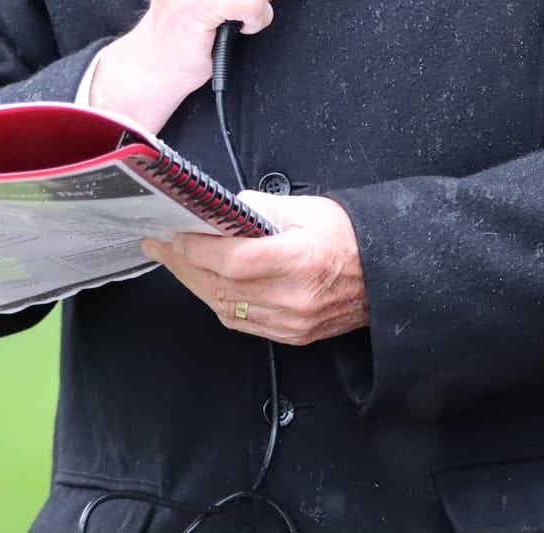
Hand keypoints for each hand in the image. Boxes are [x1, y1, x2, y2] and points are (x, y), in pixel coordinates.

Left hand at [142, 192, 367, 345]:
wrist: (384, 273)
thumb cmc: (349, 236)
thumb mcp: (306, 208)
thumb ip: (257, 208)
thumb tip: (221, 211)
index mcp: (299, 259)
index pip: (234, 260)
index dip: (198, 249)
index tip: (175, 235)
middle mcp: (293, 297)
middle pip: (221, 285)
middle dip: (183, 264)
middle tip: (160, 246)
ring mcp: (291, 321)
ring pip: (225, 307)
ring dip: (195, 284)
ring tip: (176, 262)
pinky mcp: (291, 335)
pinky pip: (241, 323)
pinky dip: (217, 301)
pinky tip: (204, 285)